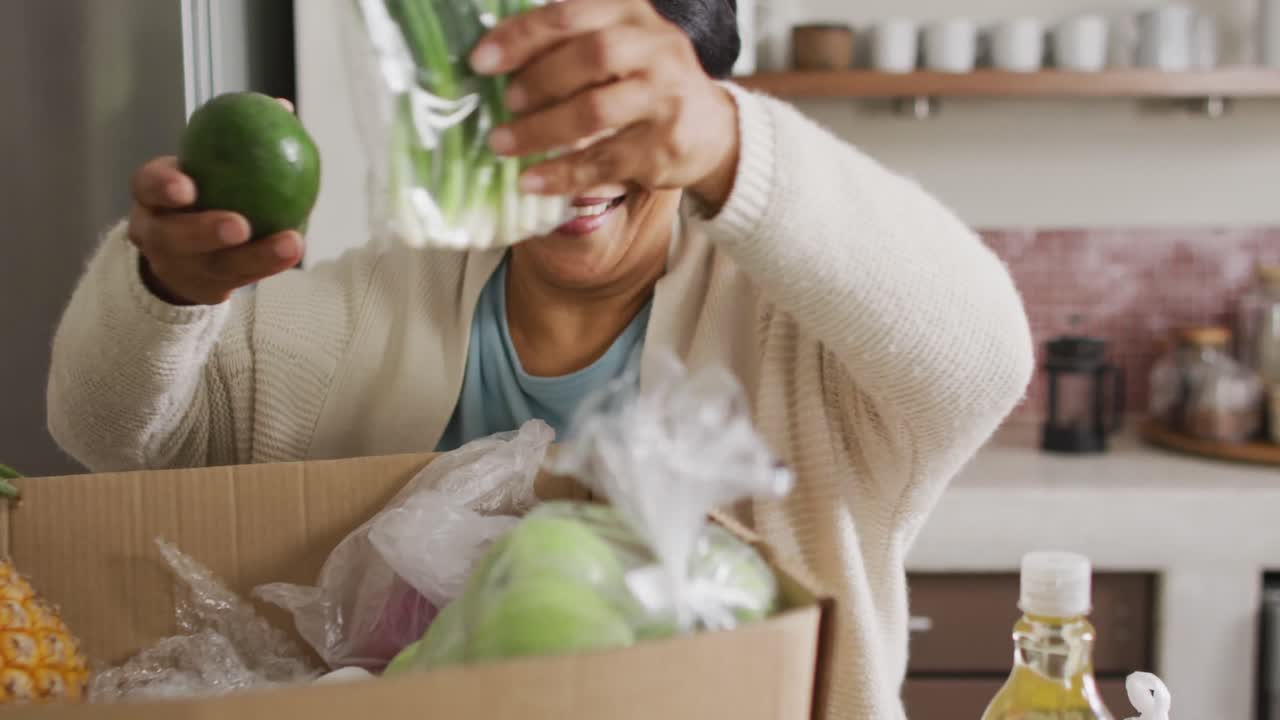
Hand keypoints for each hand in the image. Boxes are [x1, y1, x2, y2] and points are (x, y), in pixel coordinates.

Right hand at [126, 102, 302, 305]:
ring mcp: (179, 268)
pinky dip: (269, 265)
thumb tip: (283, 106)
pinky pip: (240, 280)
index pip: (147, 186)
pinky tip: (295, 248)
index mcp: (151, 196)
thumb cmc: (204, 190)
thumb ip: (238, 137)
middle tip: (241, 225)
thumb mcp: (209, 162)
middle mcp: (157, 234)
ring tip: (290, 242)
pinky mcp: (206, 290)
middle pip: (172, 237)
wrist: (185, 247)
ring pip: (214, 267)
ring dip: (256, 257)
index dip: (162, 187)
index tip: (188, 186)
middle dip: (204, 232)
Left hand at [471, 0, 740, 209]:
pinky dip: (562, 174)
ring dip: (541, 130)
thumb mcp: (618, 42)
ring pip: (595, 112)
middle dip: (538, 80)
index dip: (522, 36)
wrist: (712, 129)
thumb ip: (569, 42)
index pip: (570, 15)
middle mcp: (657, 49)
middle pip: (591, 57)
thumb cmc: (644, 80)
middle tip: (505, 102)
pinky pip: (604, 161)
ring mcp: (666, 98)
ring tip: (502, 144)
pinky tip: (531, 181)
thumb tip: (493, 58)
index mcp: (632, 14)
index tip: (481, 61)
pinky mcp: (665, 147)